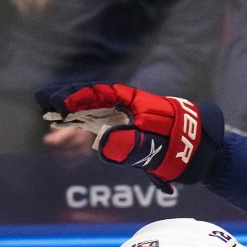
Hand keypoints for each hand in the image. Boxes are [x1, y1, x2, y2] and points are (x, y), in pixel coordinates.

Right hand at [36, 82, 222, 191]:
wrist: (202, 152)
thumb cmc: (181, 143)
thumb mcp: (156, 144)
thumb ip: (130, 145)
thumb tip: (102, 144)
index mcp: (133, 102)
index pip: (100, 94)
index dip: (78, 98)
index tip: (58, 103)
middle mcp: (126, 110)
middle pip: (91, 105)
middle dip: (67, 108)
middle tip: (44, 110)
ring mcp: (126, 124)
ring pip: (93, 122)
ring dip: (73, 129)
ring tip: (51, 138)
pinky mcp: (127, 138)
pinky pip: (99, 135)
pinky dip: (83, 140)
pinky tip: (68, 147)